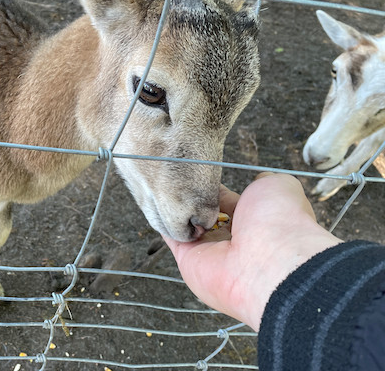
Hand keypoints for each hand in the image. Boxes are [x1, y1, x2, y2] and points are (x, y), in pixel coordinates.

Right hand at [164, 173, 342, 330]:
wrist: (271, 263)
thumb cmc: (280, 224)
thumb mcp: (279, 187)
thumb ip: (265, 182)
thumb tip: (258, 179)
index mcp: (255, 223)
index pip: (226, 202)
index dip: (213, 188)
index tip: (200, 174)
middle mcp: (232, 239)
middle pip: (204, 214)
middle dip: (192, 197)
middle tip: (179, 178)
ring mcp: (209, 251)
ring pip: (186, 224)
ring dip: (176, 207)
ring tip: (164, 183)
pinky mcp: (187, 260)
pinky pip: (171, 237)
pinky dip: (163, 221)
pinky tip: (157, 200)